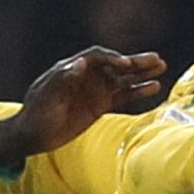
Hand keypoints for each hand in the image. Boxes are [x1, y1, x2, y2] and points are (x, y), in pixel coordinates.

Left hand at [0, 47, 165, 166]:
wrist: (33, 135)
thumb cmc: (35, 113)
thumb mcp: (45, 95)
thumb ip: (62, 78)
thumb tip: (81, 63)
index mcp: (72, 68)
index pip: (97, 57)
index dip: (112, 58)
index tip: (125, 64)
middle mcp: (87, 76)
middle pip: (115, 64)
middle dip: (135, 62)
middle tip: (156, 59)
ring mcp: (95, 90)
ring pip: (123, 79)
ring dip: (142, 74)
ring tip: (161, 67)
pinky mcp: (100, 106)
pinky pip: (123, 97)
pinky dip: (138, 92)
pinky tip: (154, 87)